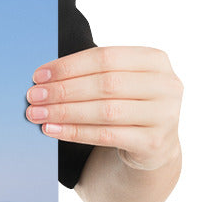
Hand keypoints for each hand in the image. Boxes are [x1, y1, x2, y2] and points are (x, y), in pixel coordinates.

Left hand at [26, 46, 182, 171]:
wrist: (152, 144)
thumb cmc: (126, 104)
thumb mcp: (119, 81)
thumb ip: (92, 73)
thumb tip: (43, 78)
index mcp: (155, 60)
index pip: (106, 57)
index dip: (69, 66)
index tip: (38, 75)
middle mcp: (166, 85)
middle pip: (105, 84)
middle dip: (63, 90)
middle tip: (33, 96)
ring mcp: (165, 115)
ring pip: (105, 111)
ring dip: (65, 112)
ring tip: (37, 114)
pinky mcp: (154, 142)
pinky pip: (106, 135)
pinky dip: (74, 132)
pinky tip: (52, 130)